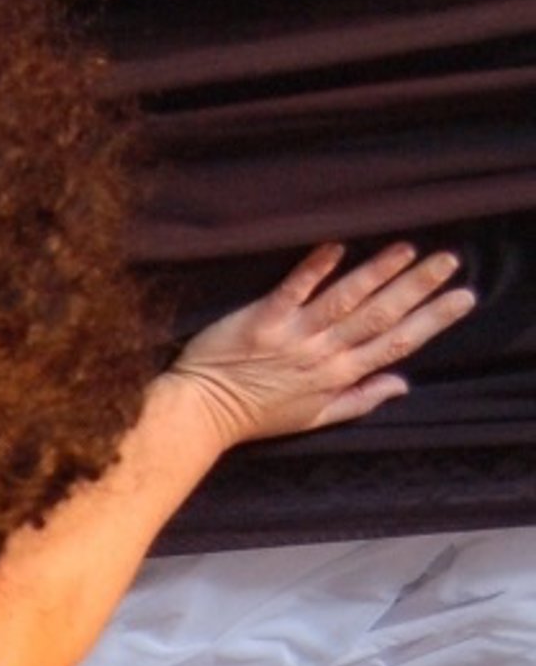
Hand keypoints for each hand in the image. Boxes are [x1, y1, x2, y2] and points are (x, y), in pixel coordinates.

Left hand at [167, 241, 474, 451]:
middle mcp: (323, 355)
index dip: (432, 320)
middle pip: (379, 317)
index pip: (396, 343)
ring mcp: (294, 336)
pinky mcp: (262, 320)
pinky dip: (314, 270)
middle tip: (449, 261)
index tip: (464, 298)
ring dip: (377, 274)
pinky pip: (292, 291)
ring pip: (345, 301)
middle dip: (418, 289)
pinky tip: (336, 247)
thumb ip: (360, 400)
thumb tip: (402, 384)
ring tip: (408, 250)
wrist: (202, 415)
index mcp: (339, 376)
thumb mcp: (316, 418)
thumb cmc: (257, 415)